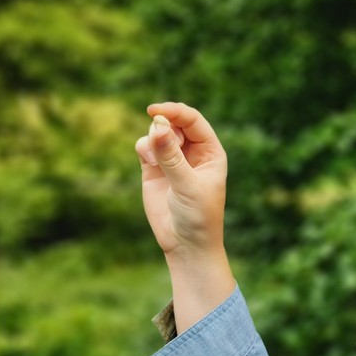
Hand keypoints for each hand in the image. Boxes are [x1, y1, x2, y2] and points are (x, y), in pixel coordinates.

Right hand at [135, 102, 234, 330]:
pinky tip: (148, 163)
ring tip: (155, 162)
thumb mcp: (188, 185)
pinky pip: (145, 146)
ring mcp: (172, 159)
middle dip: (163, 126)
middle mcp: (192, 152)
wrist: (185, 244)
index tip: (156, 112)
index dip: (176, 112)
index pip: (193, 121)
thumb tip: (157, 127)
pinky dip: (144, 148)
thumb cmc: (198, 216)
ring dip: (152, 138)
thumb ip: (171, 157)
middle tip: (159, 144)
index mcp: (211, 152)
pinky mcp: (154, 169)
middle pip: (174, 122)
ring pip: (157, 131)